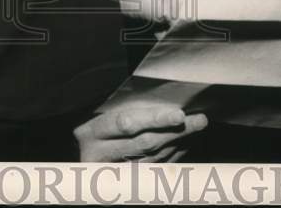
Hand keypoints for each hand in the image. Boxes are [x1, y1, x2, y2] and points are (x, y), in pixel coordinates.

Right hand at [74, 107, 208, 161]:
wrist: (81, 150)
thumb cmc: (91, 123)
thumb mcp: (98, 112)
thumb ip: (124, 109)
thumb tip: (165, 100)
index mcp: (91, 134)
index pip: (126, 124)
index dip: (154, 119)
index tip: (179, 114)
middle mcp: (101, 156)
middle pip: (145, 143)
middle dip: (176, 131)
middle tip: (199, 120)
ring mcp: (114, 172)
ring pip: (154, 157)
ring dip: (180, 142)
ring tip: (198, 127)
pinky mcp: (126, 181)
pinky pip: (155, 167)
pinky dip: (173, 153)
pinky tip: (187, 141)